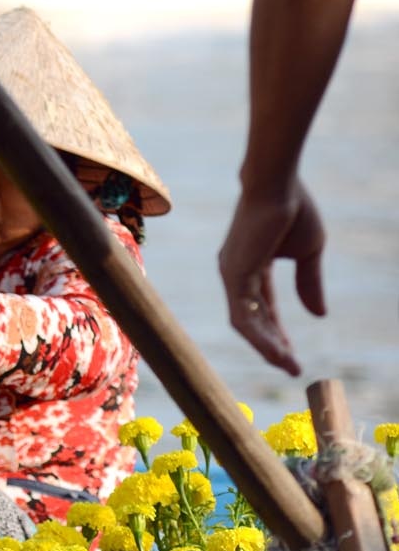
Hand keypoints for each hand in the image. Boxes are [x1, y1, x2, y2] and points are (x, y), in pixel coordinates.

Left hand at [219, 179, 326, 375]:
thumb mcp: (308, 253)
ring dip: (266, 346)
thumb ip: (308, 284)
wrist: (280, 184)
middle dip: (271, 344)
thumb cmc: (294, 209)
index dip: (276, 331)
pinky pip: (242, 314)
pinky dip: (259, 335)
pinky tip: (276, 350)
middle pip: (251, 319)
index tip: (291, 353)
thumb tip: (318, 315)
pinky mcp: (233, 273)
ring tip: (288, 365)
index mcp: (251, 267)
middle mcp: (235, 272)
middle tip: (291, 366)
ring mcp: (231, 274)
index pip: (262, 308)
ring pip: (245, 322)